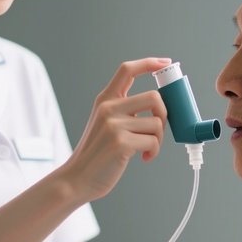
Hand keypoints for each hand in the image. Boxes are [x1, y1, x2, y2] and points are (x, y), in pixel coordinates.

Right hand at [63, 58, 171, 201]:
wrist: (77, 178)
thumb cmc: (96, 154)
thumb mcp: (105, 123)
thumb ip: (125, 111)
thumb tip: (159, 107)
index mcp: (105, 100)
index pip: (127, 70)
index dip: (149, 63)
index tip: (165, 63)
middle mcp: (108, 108)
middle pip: (154, 97)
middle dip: (164, 115)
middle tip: (158, 131)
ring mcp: (113, 125)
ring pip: (157, 123)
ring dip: (159, 140)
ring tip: (148, 150)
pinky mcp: (120, 143)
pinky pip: (153, 141)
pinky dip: (154, 152)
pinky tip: (145, 158)